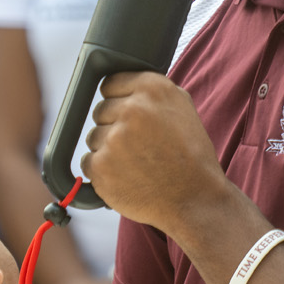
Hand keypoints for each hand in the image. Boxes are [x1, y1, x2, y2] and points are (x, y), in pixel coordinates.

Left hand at [80, 72, 222, 232]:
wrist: (195, 199)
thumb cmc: (190, 156)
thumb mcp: (182, 108)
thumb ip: (151, 91)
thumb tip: (121, 83)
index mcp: (152, 88)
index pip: (111, 84)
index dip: (119, 102)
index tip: (130, 118)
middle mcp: (132, 108)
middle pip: (100, 111)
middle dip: (114, 127)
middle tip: (139, 146)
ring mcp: (114, 138)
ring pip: (94, 137)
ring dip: (108, 150)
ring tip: (136, 163)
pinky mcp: (101, 166)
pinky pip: (88, 162)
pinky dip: (103, 172)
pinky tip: (127, 176)